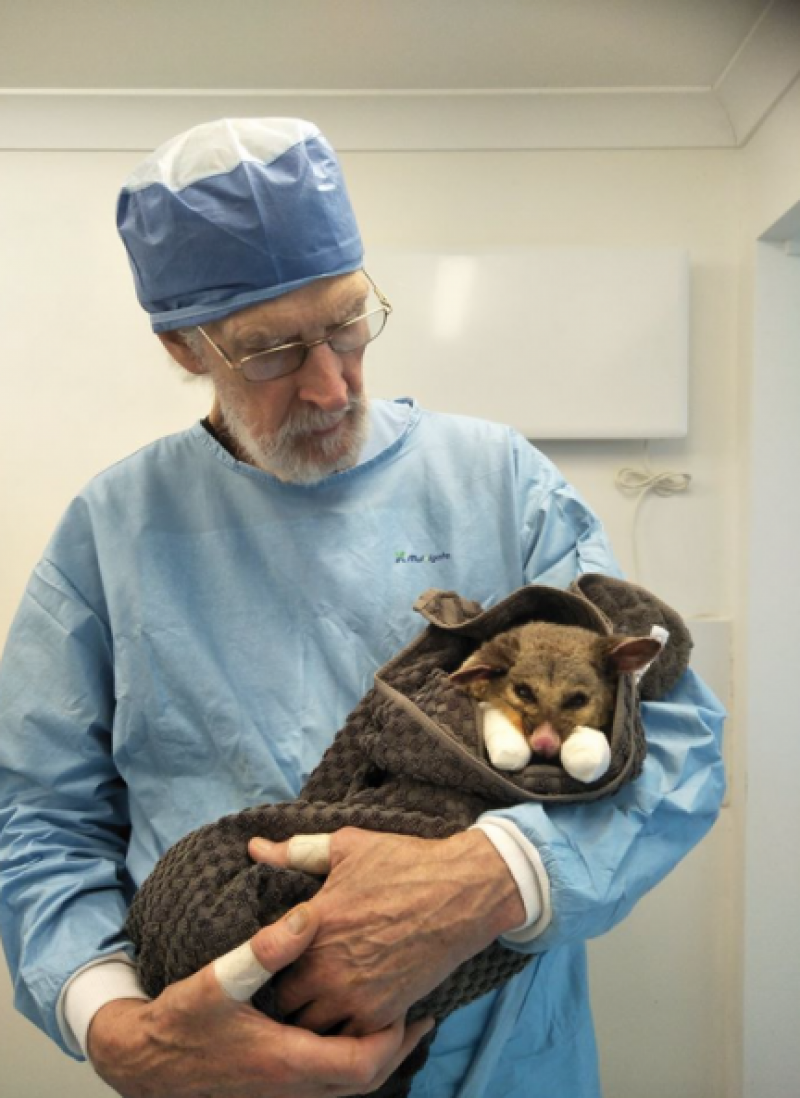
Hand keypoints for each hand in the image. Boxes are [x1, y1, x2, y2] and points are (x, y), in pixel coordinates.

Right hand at [87, 904, 432, 1097]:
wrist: (145, 1063)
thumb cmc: (181, 1021)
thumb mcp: (218, 979)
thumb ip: (266, 948)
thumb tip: (309, 914)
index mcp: (287, 1061)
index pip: (363, 1063)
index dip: (393, 1037)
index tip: (408, 1004)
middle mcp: (292, 1087)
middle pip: (366, 1080)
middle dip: (397, 1048)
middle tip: (420, 1014)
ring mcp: (284, 1092)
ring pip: (349, 1085)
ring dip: (375, 1053)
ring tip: (397, 1017)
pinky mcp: (275, 1087)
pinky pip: (329, 1082)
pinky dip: (350, 1058)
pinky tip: (351, 1028)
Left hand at [249, 828, 524, 1036]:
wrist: (462, 893)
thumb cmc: (403, 863)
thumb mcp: (346, 847)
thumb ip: (295, 850)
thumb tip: (255, 847)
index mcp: (311, 924)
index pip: (263, 960)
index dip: (266, 959)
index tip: (275, 954)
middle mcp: (327, 967)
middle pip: (283, 1001)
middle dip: (286, 991)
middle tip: (298, 978)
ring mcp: (354, 996)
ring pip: (312, 1027)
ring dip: (313, 1014)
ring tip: (321, 996)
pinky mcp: (382, 1015)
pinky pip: (347, 1038)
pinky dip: (345, 1027)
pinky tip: (350, 1006)